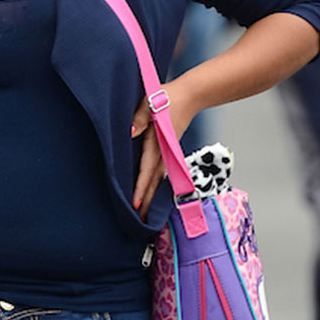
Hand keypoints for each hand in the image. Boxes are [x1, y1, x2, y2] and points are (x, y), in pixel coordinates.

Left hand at [130, 81, 196, 219]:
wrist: (189, 95)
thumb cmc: (166, 96)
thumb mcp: (150, 102)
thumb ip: (139, 117)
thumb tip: (130, 131)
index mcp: (157, 142)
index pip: (147, 169)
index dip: (142, 188)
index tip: (136, 205)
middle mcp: (164, 152)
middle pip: (155, 181)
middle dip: (148, 202)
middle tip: (140, 223)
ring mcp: (168, 153)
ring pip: (158, 180)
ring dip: (152, 197)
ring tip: (145, 217)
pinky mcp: (168, 151)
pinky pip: (161, 173)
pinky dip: (156, 186)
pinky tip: (152, 196)